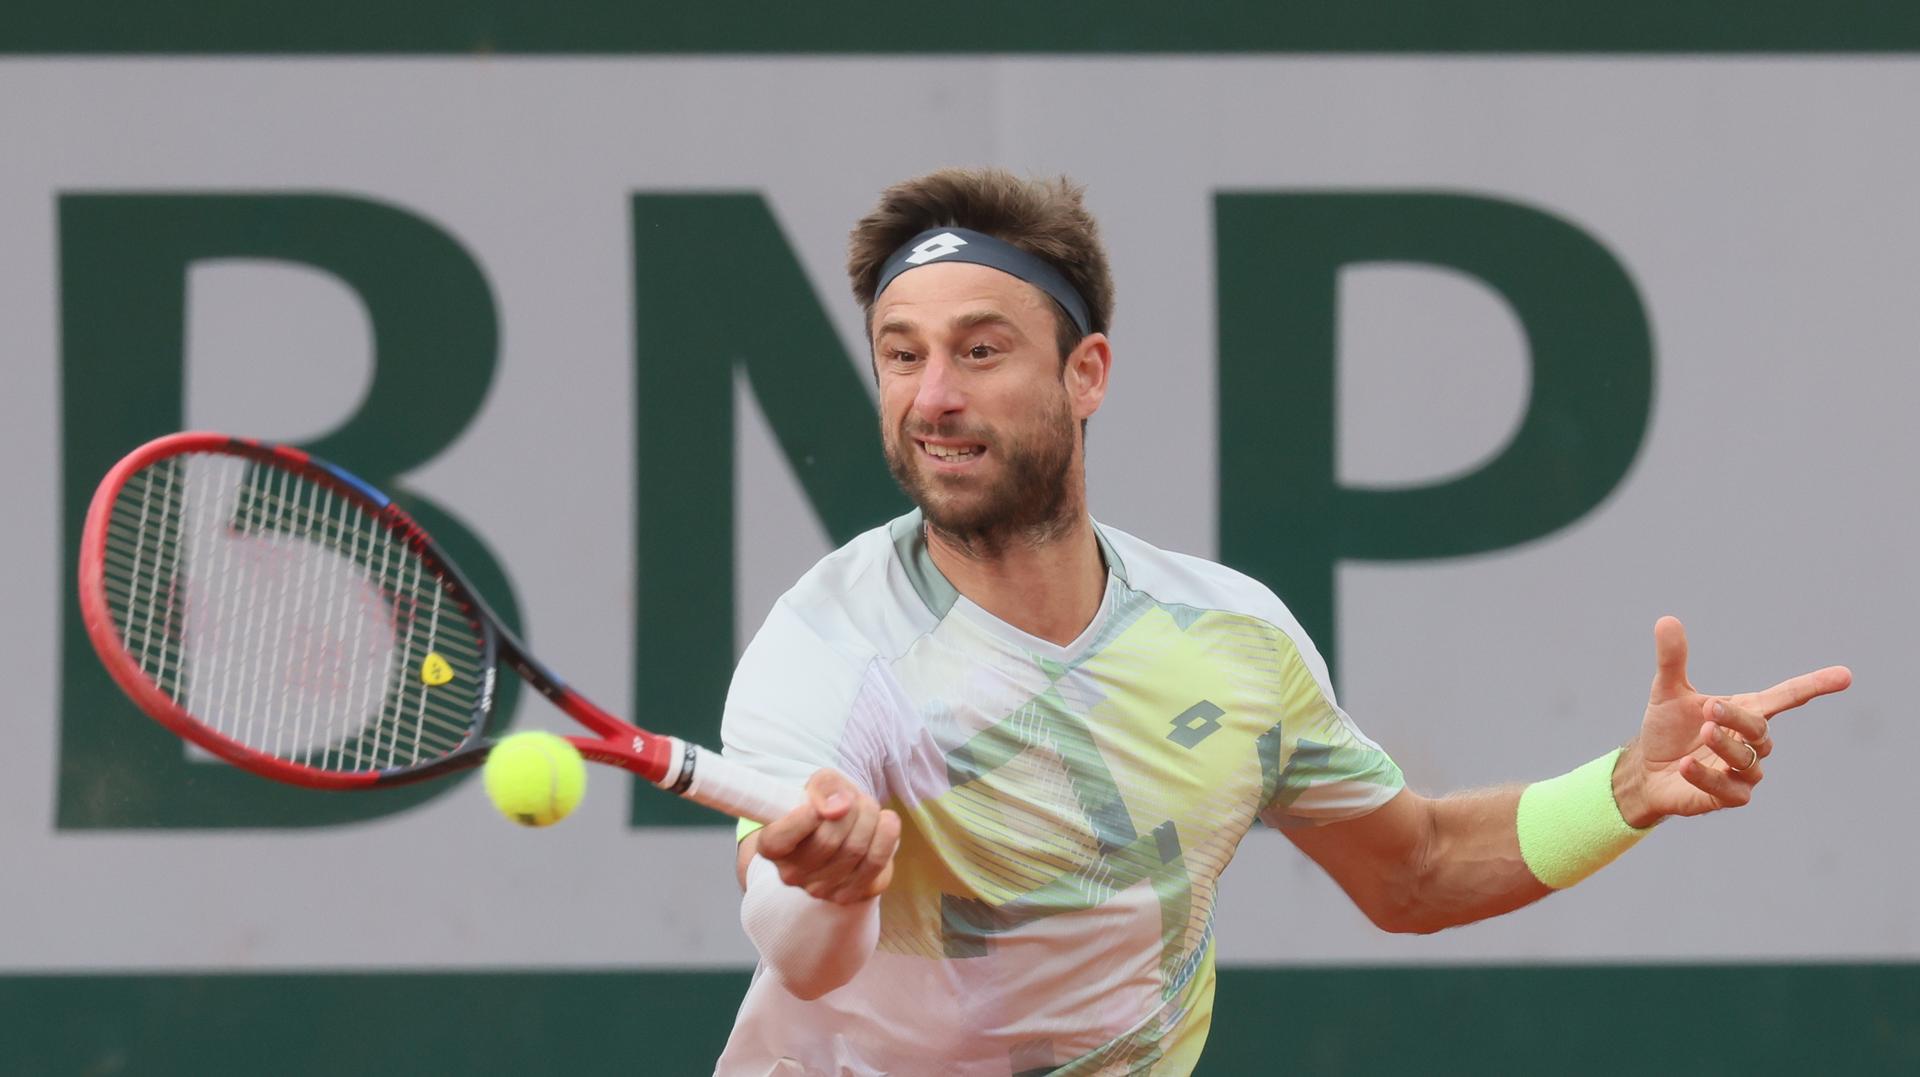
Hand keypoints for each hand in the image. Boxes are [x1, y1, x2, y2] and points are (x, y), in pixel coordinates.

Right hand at [753, 769, 900, 904]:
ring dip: (870, 817)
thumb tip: (839, 808)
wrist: (845, 826)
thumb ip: (824, 787)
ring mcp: (820, 889)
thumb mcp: (820, 784)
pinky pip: (875, 863)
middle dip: (851, 808)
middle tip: (854, 798)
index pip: (779, 839)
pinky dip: (887, 835)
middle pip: (828, 840)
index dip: (803, 818)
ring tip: (867, 808)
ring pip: (855, 849)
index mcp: (771, 846)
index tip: (819, 803)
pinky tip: (885, 821)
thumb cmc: (825, 804)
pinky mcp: (849, 894)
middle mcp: (791, 874)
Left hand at [1614, 616, 1850, 826]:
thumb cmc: (1667, 730)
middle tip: (1711, 708)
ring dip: (1726, 746)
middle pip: (1759, 729)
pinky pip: (1727, 789)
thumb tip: (1666, 620)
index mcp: (1745, 712)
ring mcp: (1743, 772)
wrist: (1647, 771)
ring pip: (1747, 760)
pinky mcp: (1728, 796)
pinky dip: (1706, 776)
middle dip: (1738, 718)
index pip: (1787, 696)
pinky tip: (1686, 765)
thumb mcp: (1668, 691)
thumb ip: (1673, 659)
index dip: (1815, 685)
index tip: (1845, 675)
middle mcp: (1750, 742)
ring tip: (1705, 731)